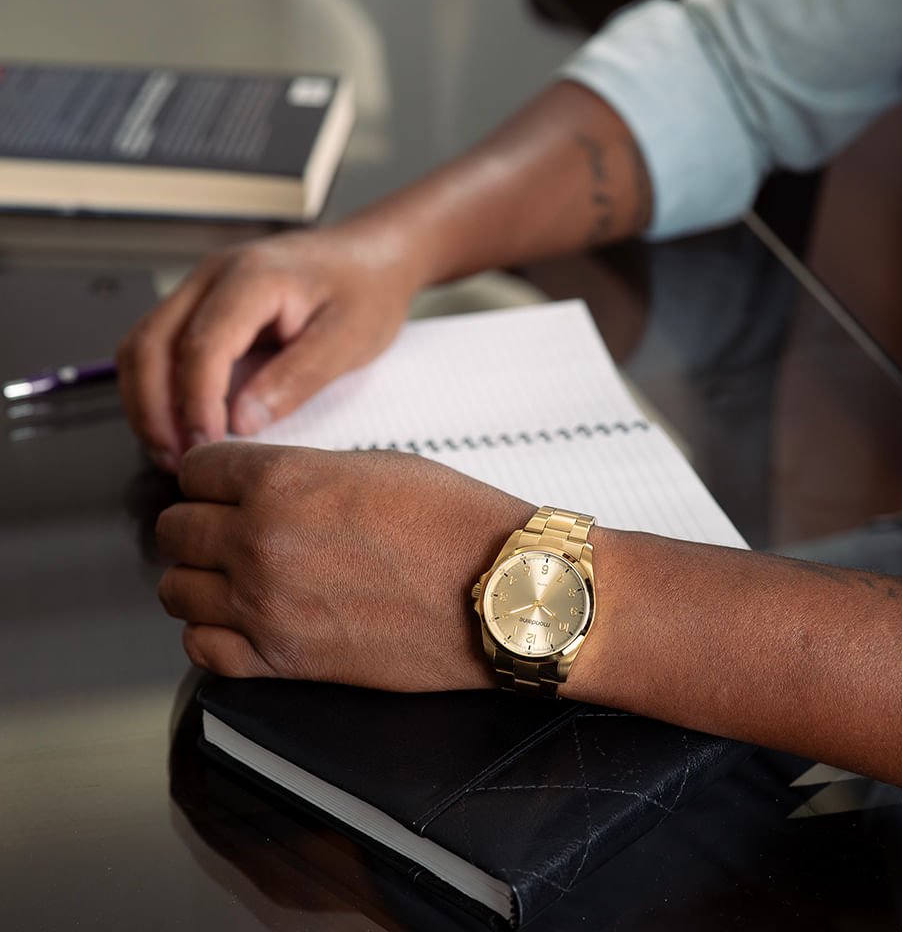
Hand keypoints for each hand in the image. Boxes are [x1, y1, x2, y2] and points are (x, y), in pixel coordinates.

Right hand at [117, 219, 428, 470]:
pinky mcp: (202, 306)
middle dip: (155, 410)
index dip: (197, 403)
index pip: (202, 344)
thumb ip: (295, 379)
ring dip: (147, 403)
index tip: (206, 446)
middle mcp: (213, 276)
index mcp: (253, 278)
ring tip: (174, 451)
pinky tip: (181, 424)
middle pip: (150, 344)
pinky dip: (158, 389)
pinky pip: (159, 347)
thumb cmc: (366, 291)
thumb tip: (241, 422)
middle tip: (181, 460)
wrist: (372, 255)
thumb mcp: (347, 341)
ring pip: (142, 346)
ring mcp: (201, 288)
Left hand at [155, 442, 534, 690]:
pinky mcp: (285, 661)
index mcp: (281, 482)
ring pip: (176, 591)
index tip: (224, 484)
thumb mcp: (373, 466)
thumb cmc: (453, 522)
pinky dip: (213, 633)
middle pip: (174, 530)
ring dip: (200, 578)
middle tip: (228, 526)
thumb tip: (262, 487)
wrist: (500, 590)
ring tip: (234, 574)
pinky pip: (203, 650)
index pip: (196, 470)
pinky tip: (241, 620)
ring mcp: (266, 608)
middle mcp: (260, 543)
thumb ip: (300, 474)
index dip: (212, 474)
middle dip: (199, 522)